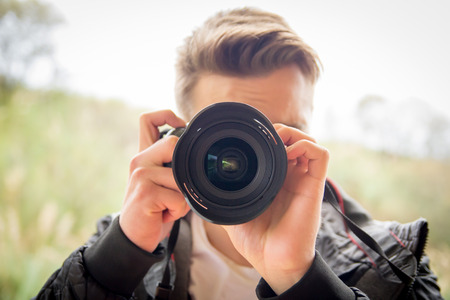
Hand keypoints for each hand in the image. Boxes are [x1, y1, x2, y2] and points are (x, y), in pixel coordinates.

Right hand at [119, 110, 189, 251]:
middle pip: (173, 143)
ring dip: (182, 198)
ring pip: (181, 177)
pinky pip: (179, 198)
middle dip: (184, 170)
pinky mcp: (145, 192)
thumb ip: (172, 166)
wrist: (135, 237)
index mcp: (143, 154)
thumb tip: (199, 157)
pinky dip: (178, 211)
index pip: (147, 120)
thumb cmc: (155, 209)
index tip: (181, 126)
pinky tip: (163, 214)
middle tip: (175, 190)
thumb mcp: (162, 183)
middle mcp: (139, 160)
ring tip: (167, 206)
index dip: (166, 115)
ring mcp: (140, 174)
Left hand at [223, 124, 328, 293]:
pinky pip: (321, 155)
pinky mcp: (314, 186)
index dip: (266, 136)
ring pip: (308, 141)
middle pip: (292, 138)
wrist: (272, 262)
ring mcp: (303, 179)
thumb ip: (223, 195)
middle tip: (262, 140)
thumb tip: (201, 184)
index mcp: (273, 180)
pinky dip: (306, 146)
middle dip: (278, 131)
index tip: (249, 138)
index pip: (275, 146)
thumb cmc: (256, 241)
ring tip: (276, 145)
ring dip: (292, 135)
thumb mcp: (232, 211)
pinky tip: (288, 154)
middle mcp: (289, 176)